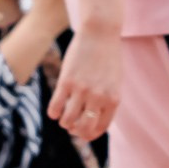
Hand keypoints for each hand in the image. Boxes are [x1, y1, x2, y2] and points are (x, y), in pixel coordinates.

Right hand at [48, 26, 120, 140]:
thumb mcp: (115, 81)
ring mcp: (82, 90)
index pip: (100, 127)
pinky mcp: (66, 82)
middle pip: (83, 129)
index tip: (84, 131)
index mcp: (113, 99)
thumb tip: (93, 120)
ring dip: (64, 122)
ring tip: (64, 116)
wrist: (100, 33)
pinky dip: (53, 113)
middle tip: (72, 126)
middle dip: (76, 131)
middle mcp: (99, 97)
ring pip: (67, 121)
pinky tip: (56, 109)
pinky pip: (55, 108)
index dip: (90, 134)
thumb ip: (107, 99)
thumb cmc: (108, 57)